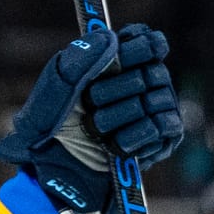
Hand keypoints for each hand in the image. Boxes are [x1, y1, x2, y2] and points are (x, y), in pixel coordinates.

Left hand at [0, 24, 183, 213]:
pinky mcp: (163, 139)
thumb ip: (78, 59)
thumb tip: (110, 39)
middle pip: (152, 71)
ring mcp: (156, 110)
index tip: (116, 59)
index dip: (135, 49)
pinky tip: (115, 145)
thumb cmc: (49, 130)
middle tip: (92, 104)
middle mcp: (144, 83)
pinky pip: (163, 127)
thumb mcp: (53, 91)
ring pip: (157, 99)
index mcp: (119, 63)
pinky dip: (136, 137)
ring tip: (98, 130)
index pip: (149, 42)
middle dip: (116, 89)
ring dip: (120, 117)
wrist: (54, 174)